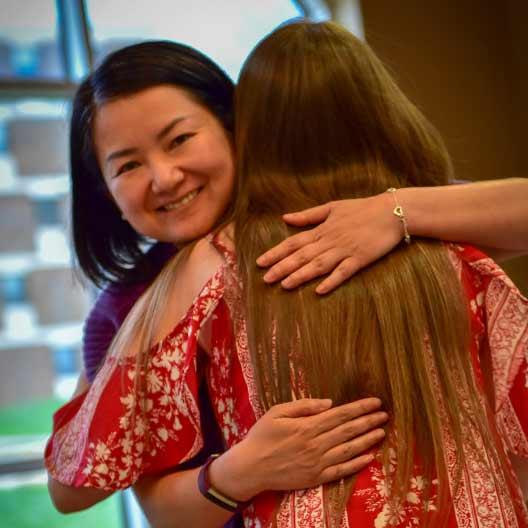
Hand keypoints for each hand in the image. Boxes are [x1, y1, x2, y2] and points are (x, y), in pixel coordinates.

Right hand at [210, 398, 387, 500]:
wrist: (251, 468)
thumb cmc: (262, 436)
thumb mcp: (277, 412)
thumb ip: (303, 406)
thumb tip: (329, 403)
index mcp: (307, 426)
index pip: (340, 415)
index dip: (359, 408)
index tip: (375, 402)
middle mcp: (316, 445)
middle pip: (348, 431)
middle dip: (368, 421)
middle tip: (384, 414)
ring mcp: (318, 463)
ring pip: (348, 450)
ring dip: (367, 440)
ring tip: (381, 432)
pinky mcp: (316, 478)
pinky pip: (341, 471)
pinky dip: (357, 463)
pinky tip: (369, 457)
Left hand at [256, 193, 402, 293]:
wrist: (393, 211)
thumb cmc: (362, 208)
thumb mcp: (332, 207)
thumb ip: (308, 215)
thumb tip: (285, 217)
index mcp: (322, 229)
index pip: (294, 242)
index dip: (276, 252)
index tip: (260, 262)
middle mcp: (330, 240)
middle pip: (302, 255)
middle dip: (282, 267)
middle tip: (265, 279)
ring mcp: (345, 250)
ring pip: (319, 265)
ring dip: (301, 275)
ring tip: (285, 285)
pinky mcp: (361, 259)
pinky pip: (344, 272)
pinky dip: (332, 281)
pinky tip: (319, 290)